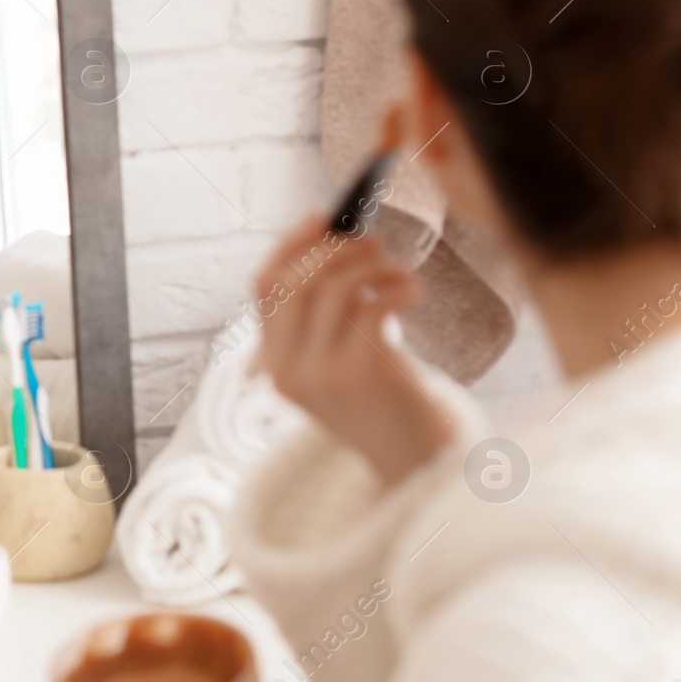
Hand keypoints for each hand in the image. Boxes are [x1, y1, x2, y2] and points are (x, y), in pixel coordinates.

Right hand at [253, 214, 448, 482]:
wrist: (416, 463)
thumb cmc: (384, 405)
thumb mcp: (338, 363)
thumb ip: (328, 318)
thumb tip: (341, 245)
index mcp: (276, 365)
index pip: (264, 288)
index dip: (289, 245)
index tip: (321, 219)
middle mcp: (289, 369)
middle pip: (297, 280)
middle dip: (335, 249)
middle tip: (370, 239)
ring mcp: (322, 371)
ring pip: (336, 288)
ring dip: (373, 267)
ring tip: (400, 271)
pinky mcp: (362, 370)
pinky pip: (372, 304)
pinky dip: (396, 287)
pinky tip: (413, 292)